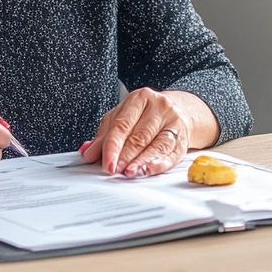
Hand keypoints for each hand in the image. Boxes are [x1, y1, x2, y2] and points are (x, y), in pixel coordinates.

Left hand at [79, 88, 218, 177]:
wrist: (181, 110)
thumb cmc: (146, 115)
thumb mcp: (123, 117)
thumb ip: (104, 135)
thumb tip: (88, 152)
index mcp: (139, 98)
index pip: (122, 124)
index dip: (112, 146)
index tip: (105, 162)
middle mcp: (158, 106)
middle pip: (139, 136)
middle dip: (124, 156)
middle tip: (114, 170)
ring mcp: (173, 120)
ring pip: (156, 145)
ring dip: (141, 162)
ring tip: (129, 172)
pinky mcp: (183, 136)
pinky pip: (172, 153)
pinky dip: (159, 163)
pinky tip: (149, 170)